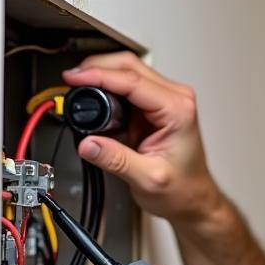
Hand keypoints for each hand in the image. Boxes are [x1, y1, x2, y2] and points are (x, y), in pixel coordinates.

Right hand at [61, 52, 223, 225]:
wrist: (193, 199)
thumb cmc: (182, 189)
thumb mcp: (147, 179)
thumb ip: (115, 160)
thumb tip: (88, 143)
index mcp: (177, 110)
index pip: (132, 80)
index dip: (99, 75)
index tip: (74, 78)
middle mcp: (176, 99)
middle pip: (130, 65)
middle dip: (97, 68)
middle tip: (72, 80)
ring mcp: (166, 100)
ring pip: (128, 71)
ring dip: (102, 75)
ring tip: (79, 88)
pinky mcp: (155, 107)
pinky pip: (128, 86)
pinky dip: (108, 87)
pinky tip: (94, 97)